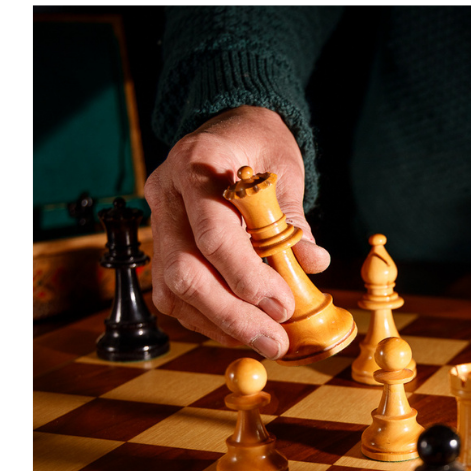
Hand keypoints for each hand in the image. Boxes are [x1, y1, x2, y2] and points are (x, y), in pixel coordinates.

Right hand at [141, 105, 330, 357]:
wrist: (228, 130)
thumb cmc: (258, 146)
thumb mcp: (283, 169)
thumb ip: (291, 219)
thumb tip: (312, 264)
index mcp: (197, 162)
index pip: (213, 233)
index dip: (248, 278)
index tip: (283, 306)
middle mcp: (166, 192)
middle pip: (185, 272)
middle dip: (232, 315)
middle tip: (274, 340)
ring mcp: (158, 220)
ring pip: (174, 291)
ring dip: (219, 324)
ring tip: (264, 338)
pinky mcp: (160, 245)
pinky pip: (173, 295)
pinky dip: (207, 318)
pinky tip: (239, 326)